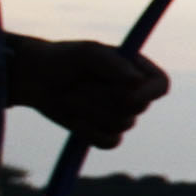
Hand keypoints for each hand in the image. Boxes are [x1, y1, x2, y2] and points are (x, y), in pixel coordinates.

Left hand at [7, 36, 169, 147]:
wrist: (34, 79)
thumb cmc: (63, 59)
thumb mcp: (85, 53)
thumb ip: (111, 63)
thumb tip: (136, 81)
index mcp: (136, 69)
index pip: (160, 85)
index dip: (150, 93)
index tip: (131, 95)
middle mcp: (133, 93)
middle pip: (137, 108)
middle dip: (104, 98)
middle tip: (80, 84)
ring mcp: (120, 115)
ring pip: (121, 125)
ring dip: (91, 111)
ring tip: (70, 95)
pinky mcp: (105, 133)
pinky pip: (110, 142)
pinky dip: (90, 132)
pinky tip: (74, 119)